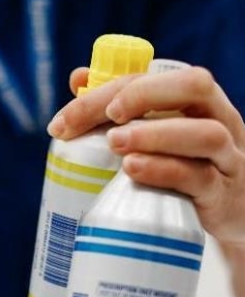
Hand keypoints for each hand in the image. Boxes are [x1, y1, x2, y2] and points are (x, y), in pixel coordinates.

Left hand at [48, 66, 244, 246]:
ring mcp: (226, 159)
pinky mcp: (222, 196)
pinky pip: (200, 179)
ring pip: (205, 133)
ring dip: (155, 134)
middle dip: (144, 95)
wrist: (230, 219)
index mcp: (198, 102)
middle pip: (195, 87)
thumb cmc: (183, 170)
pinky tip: (133, 170)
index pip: (158, 77)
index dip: (110, 89)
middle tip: (107, 116)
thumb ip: (121, 109)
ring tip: (115, 143)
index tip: (67, 118)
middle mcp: (220, 120)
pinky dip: (164, 172)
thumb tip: (78, 79)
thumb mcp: (157, 135)